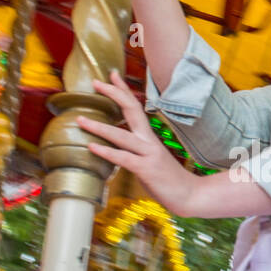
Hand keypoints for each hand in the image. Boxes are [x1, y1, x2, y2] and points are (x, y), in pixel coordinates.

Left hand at [77, 71, 197, 216]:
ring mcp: (148, 154)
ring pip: (121, 135)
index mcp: (148, 136)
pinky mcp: (146, 170)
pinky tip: (91, 147)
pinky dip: (106, 152)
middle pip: (131, 109)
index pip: (135, 106)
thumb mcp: (149, 158)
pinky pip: (123, 158)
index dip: (123, 89)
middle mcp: (148, 140)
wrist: (190, 196)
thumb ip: (134, 149)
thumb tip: (115, 145)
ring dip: (99, 126)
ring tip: (80, 119)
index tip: (112, 74)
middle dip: (113, 94)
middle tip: (95, 83)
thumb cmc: (167, 178)